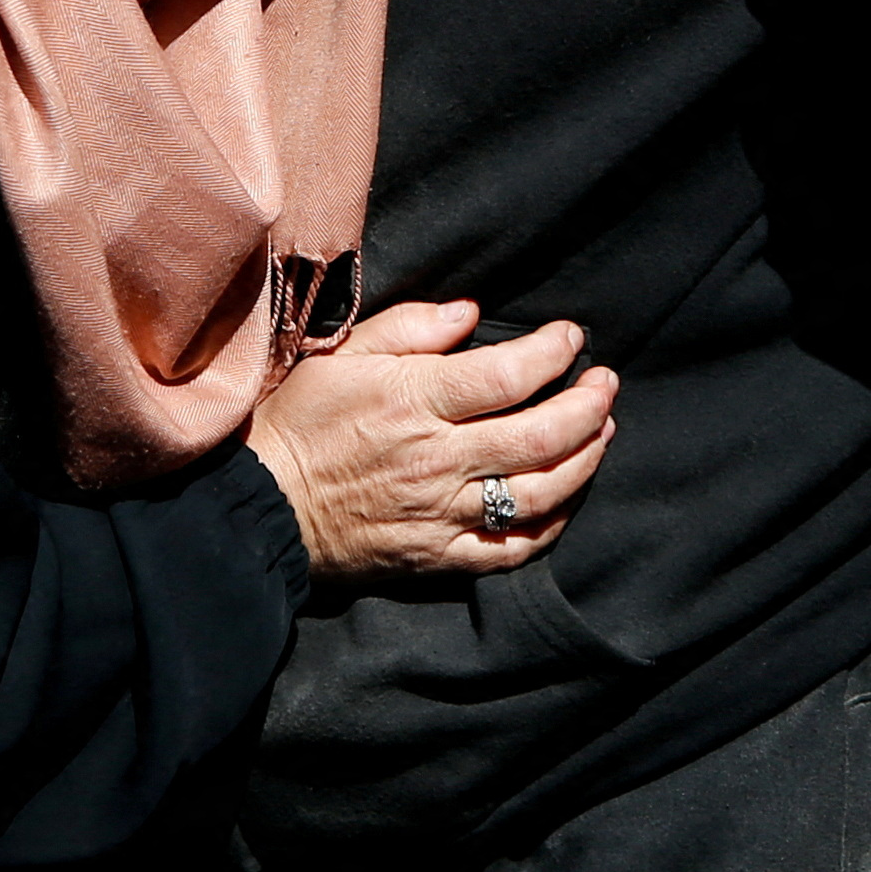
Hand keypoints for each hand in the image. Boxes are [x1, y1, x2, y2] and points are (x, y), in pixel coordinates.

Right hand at [245, 301, 614, 583]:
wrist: (264, 505)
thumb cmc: (300, 422)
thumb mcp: (342, 356)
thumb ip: (411, 328)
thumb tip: (471, 315)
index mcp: (414, 401)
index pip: (508, 375)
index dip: (553, 353)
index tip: (572, 339)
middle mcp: (437, 459)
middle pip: (540, 435)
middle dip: (588, 405)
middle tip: (607, 384)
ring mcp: (443, 513)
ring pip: (539, 492)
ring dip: (585, 459)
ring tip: (602, 432)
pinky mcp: (439, 556)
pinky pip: (512, 547)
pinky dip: (551, 524)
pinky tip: (565, 497)